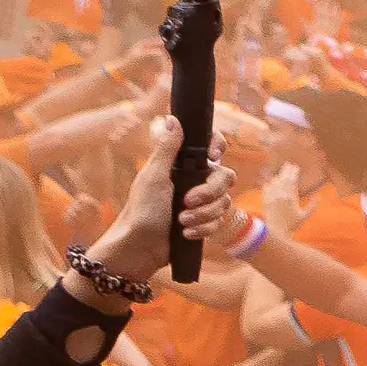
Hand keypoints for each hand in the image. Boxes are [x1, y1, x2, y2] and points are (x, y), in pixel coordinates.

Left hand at [84, 117, 237, 289]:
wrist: (141, 246)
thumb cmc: (141, 209)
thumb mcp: (154, 176)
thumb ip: (166, 148)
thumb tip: (172, 118)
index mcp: (182, 165)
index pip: (210, 146)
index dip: (217, 146)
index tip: (213, 156)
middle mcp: (195, 181)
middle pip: (225, 177)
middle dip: (209, 192)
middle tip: (188, 201)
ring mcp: (201, 202)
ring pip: (224, 202)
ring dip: (203, 214)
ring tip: (182, 221)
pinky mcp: (205, 222)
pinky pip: (219, 221)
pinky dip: (203, 228)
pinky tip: (187, 232)